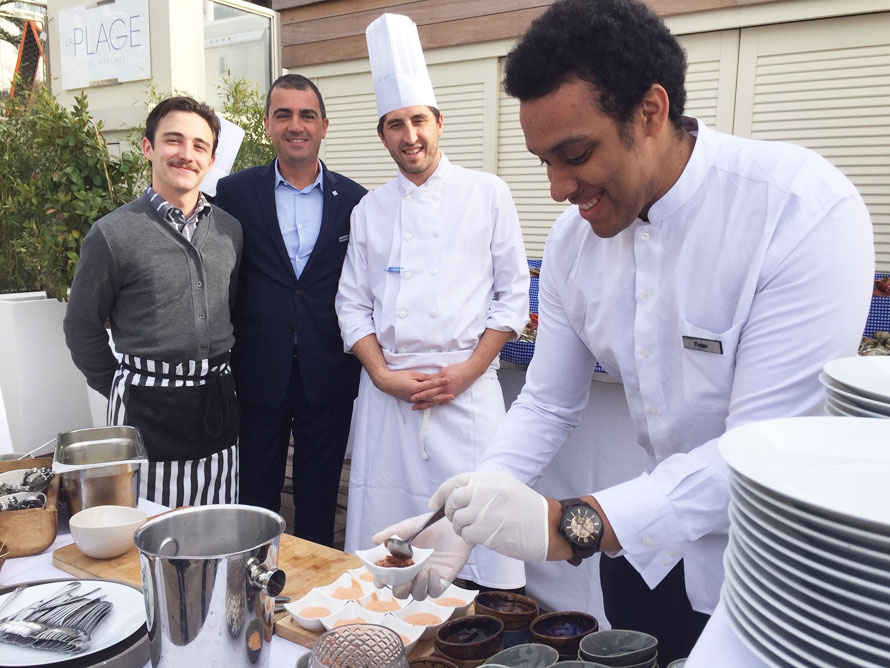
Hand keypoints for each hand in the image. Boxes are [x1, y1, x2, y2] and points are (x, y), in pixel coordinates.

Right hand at [372, 512, 471, 599]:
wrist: (454, 522)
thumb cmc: (430, 524)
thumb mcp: (411, 526)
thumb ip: (394, 532)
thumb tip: (375, 540)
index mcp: (401, 561)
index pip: (387, 577)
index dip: (381, 581)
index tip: (379, 581)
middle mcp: (413, 573)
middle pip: (401, 592)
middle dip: (399, 589)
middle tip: (401, 581)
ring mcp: (427, 578)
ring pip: (418, 595)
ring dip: (417, 587)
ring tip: (421, 572)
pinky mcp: (443, 579)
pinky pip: (435, 591)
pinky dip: (432, 584)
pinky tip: (433, 570)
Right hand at [373, 368, 449, 403]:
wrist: (386, 383)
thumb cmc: (398, 376)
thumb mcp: (412, 374)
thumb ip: (423, 377)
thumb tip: (434, 377)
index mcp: (415, 387)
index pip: (431, 385)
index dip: (440, 382)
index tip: (448, 380)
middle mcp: (415, 396)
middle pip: (432, 396)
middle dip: (443, 396)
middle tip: (452, 395)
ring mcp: (413, 400)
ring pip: (428, 401)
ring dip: (439, 401)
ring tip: (447, 401)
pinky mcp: (411, 401)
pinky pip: (423, 402)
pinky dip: (431, 402)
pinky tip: (437, 402)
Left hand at [410, 360, 478, 408]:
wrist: (471, 371)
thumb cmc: (458, 369)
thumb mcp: (444, 371)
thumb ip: (436, 377)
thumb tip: (428, 381)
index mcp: (442, 384)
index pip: (429, 390)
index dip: (420, 394)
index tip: (412, 397)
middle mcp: (446, 391)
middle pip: (431, 398)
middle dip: (422, 402)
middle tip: (413, 406)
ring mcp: (450, 394)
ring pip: (437, 401)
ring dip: (428, 405)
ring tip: (420, 408)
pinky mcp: (454, 394)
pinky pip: (444, 400)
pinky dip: (438, 403)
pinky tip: (433, 406)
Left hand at [432, 471, 549, 561]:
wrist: (548, 528)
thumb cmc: (527, 510)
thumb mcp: (506, 488)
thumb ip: (482, 489)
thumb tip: (455, 495)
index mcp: (491, 479)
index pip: (456, 481)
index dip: (442, 493)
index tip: (435, 504)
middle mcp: (487, 491)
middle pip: (454, 500)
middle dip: (450, 512)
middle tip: (457, 519)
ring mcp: (486, 510)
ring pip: (458, 519)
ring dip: (460, 527)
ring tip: (472, 529)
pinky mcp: (487, 530)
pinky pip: (466, 534)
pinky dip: (469, 537)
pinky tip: (480, 537)